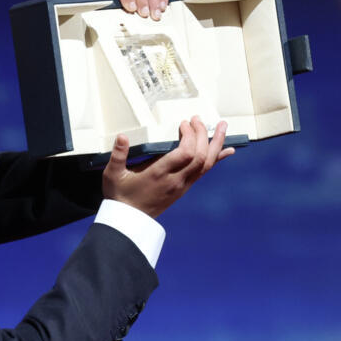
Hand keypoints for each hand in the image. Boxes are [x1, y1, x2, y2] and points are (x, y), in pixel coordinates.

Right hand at [102, 117, 233, 217]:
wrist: (129, 221)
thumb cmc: (120, 196)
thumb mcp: (113, 175)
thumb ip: (118, 155)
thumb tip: (122, 136)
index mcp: (159, 174)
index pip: (186, 154)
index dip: (190, 136)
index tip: (183, 124)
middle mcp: (175, 180)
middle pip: (201, 157)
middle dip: (203, 135)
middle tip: (197, 119)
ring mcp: (182, 185)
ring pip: (207, 164)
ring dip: (216, 144)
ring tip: (222, 126)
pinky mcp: (184, 188)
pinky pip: (204, 172)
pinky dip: (217, 159)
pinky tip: (227, 150)